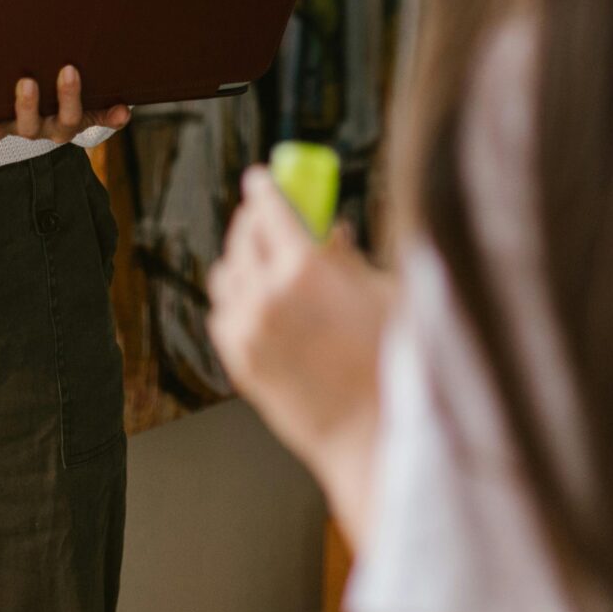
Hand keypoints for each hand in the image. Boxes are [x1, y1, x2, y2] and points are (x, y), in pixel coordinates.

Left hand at [0, 66, 132, 144]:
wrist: (40, 115)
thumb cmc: (67, 101)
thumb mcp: (90, 106)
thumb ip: (106, 110)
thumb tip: (124, 111)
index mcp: (73, 122)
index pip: (82, 115)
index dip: (90, 106)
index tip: (95, 87)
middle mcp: (50, 129)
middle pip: (59, 121)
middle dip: (66, 95)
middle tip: (68, 69)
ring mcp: (26, 128)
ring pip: (27, 126)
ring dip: (27, 106)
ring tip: (26, 82)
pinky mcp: (4, 128)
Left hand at [207, 166, 392, 511]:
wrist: (369, 433)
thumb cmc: (390, 363)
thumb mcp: (380, 292)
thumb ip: (347, 254)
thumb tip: (329, 229)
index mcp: (305, 269)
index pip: (270, 208)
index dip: (266, 187)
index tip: (262, 178)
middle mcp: (266, 295)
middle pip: (243, 236)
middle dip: (254, 219)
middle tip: (268, 214)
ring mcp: (247, 331)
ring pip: (225, 273)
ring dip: (242, 258)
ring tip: (265, 259)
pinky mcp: (238, 361)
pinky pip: (222, 312)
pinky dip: (235, 298)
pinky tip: (259, 300)